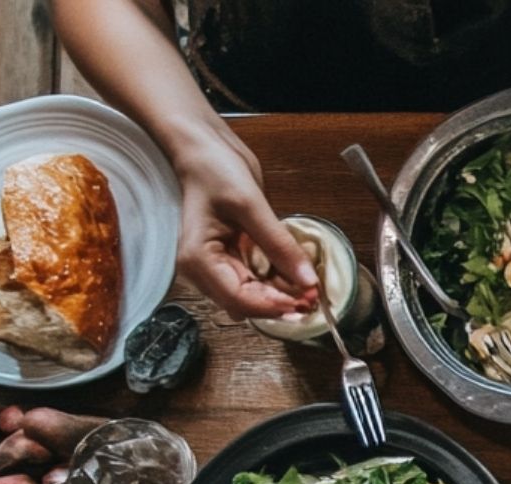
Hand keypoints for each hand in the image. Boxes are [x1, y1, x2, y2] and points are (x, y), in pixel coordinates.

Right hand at [169, 127, 320, 318]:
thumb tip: (306, 279)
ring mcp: (217, 265)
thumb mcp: (250, 204)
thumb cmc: (214, 170)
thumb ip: (278, 243)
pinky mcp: (232, 259)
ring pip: (252, 297)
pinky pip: (256, 281)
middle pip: (244, 303)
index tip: (301, 303)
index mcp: (198, 258)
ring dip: (280, 297)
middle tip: (312, 300)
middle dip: (278, 305)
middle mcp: (203, 269)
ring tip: (310, 292)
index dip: (271, 306)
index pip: (236, 298)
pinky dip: (277, 284)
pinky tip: (298, 280)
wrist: (205, 150)